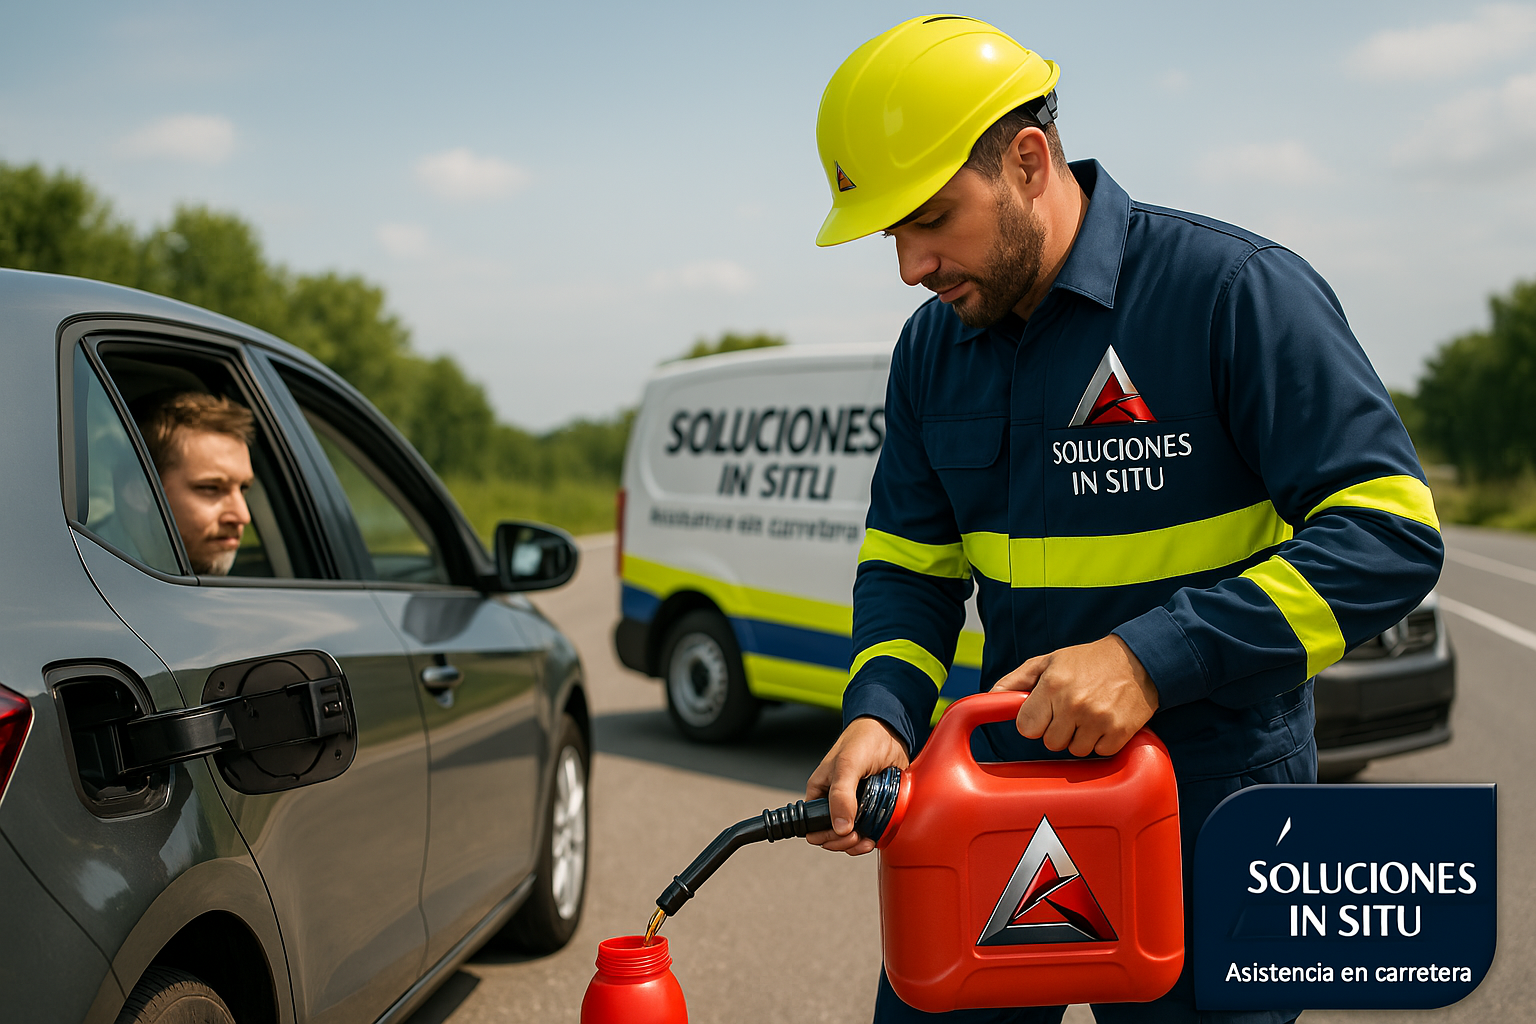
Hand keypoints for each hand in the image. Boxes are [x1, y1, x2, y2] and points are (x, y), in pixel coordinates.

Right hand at [804, 716, 909, 855]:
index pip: (813, 825)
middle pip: (832, 836)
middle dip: (843, 843)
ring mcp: (856, 806)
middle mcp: (835, 802)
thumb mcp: (847, 765)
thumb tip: (840, 827)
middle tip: (857, 837)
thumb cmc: (862, 740)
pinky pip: (870, 830)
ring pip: (851, 837)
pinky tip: (877, 835)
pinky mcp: (874, 808)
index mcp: (820, 792)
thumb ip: (841, 796)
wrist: (891, 730)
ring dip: (858, 843)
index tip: (842, 834)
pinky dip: (873, 836)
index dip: (826, 835)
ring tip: (868, 840)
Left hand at [991, 635, 1158, 756]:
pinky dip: (1102, 742)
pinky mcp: (1120, 732)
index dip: (1034, 722)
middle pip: (1050, 742)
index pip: (1026, 728)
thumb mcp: (1048, 661)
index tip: (1045, 713)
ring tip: (1090, 715)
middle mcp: (1074, 704)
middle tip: (1071, 710)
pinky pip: (1100, 753)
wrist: (1140, 660)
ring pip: (1075, 750)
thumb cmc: (1088, 661)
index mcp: (1052, 686)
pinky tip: (1106, 722)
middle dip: (1058, 730)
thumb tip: (991, 697)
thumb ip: (1016, 681)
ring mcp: (1098, 720)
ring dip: (1080, 737)